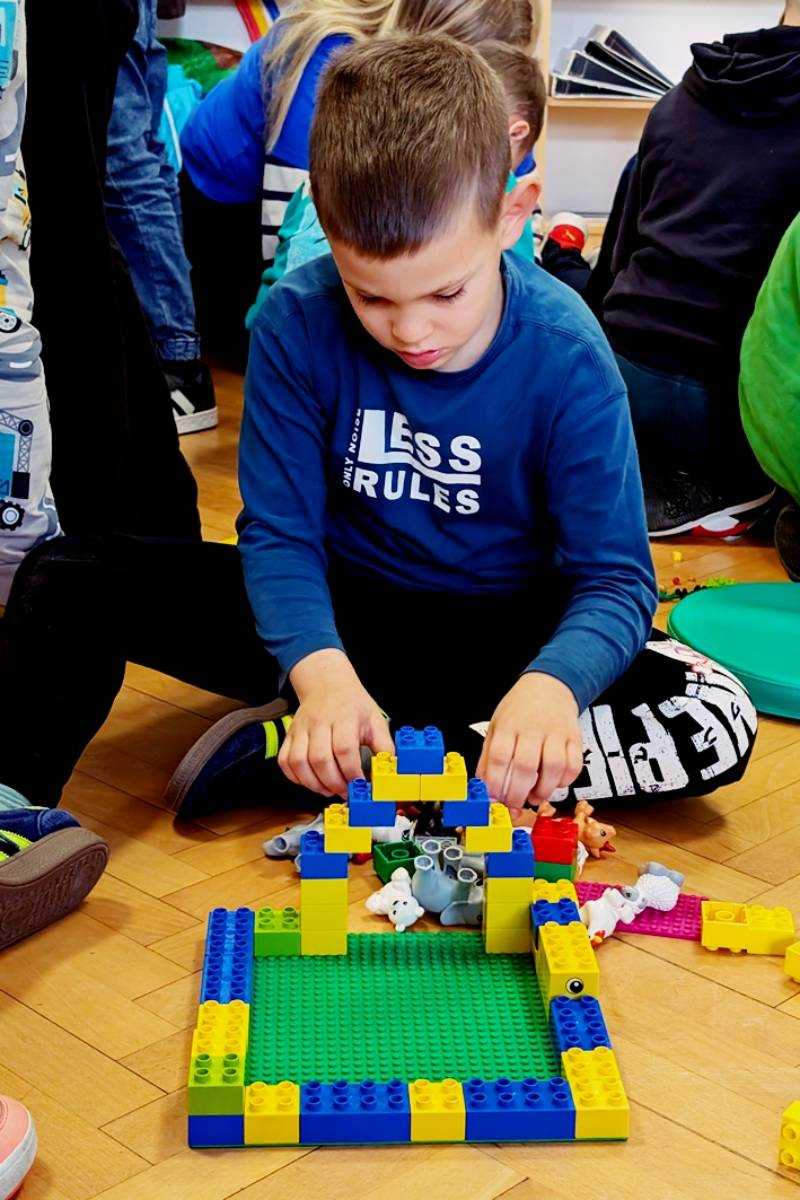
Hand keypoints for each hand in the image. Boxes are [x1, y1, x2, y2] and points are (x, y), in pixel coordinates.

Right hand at [281, 649, 392, 796]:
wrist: (328, 684)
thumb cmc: (352, 705)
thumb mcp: (375, 720)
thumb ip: (384, 747)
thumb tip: (390, 771)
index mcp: (344, 717)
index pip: (344, 748)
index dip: (351, 771)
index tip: (359, 784)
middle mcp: (319, 722)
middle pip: (320, 758)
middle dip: (333, 783)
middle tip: (344, 791)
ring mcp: (301, 728)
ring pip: (299, 762)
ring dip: (313, 783)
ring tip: (328, 789)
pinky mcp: (290, 735)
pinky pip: (285, 761)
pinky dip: (295, 777)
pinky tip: (311, 781)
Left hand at [476, 672, 582, 817]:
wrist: (549, 685)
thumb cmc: (519, 710)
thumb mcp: (496, 726)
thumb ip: (489, 758)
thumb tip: (485, 789)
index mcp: (508, 725)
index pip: (500, 757)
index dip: (497, 783)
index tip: (495, 799)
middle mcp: (532, 727)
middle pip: (526, 766)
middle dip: (518, 793)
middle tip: (514, 804)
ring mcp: (556, 732)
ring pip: (553, 767)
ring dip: (543, 790)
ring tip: (534, 797)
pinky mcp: (574, 737)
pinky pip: (573, 764)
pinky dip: (564, 781)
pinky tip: (554, 783)